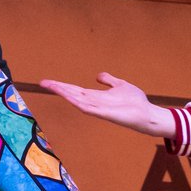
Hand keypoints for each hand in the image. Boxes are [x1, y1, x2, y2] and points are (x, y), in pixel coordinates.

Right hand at [41, 72, 173, 136]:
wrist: (147, 114)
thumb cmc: (135, 102)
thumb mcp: (120, 85)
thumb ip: (109, 80)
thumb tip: (98, 75)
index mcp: (96, 96)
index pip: (75, 90)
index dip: (62, 85)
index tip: (47, 81)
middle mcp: (95, 103)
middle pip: (72, 94)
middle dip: (58, 88)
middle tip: (42, 82)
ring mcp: (99, 109)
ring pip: (77, 100)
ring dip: (65, 93)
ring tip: (52, 86)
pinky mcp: (105, 114)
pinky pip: (89, 108)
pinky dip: (79, 103)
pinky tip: (70, 98)